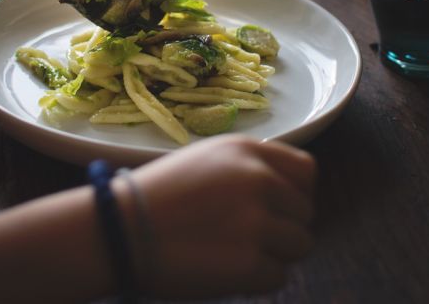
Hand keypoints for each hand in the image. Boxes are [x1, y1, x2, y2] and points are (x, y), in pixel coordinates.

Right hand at [115, 134, 315, 297]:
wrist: (121, 229)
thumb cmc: (160, 194)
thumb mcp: (207, 158)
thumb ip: (250, 168)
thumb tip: (287, 194)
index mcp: (248, 150)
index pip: (306, 170)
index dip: (297, 193)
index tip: (281, 208)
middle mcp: (258, 179)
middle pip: (305, 212)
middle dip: (284, 227)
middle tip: (248, 236)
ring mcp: (256, 220)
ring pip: (300, 244)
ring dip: (275, 253)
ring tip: (236, 251)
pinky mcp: (249, 262)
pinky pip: (280, 276)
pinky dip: (257, 279)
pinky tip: (225, 268)